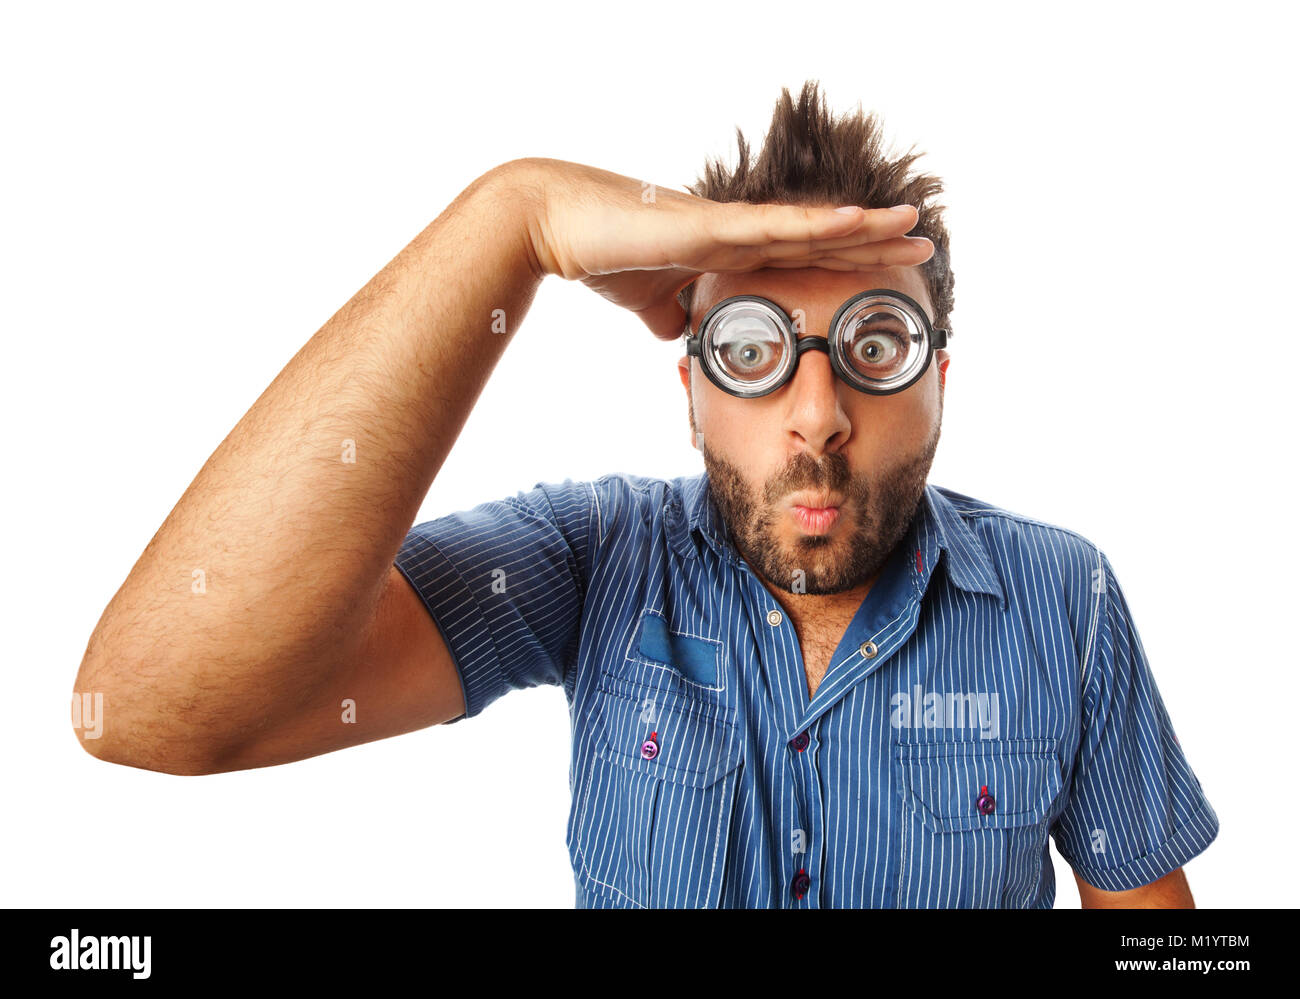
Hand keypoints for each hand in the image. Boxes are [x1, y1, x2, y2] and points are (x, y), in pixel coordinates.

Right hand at [505, 157, 933, 340]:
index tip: (886, 265)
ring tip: (910, 225)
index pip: (800, 256)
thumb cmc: (601, 255)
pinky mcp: (707, 225)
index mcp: (728, 250)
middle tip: (921, 243)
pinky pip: (771, 227)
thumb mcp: (650, 302)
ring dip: (861, 228)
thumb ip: (673, 314)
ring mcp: (726, 225)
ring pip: (808, 227)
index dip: (845, 258)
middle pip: (818, 238)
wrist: (558, 226)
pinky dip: (815, 225)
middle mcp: (736, 232)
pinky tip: (855, 221)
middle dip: (871, 243)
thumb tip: (681, 339)